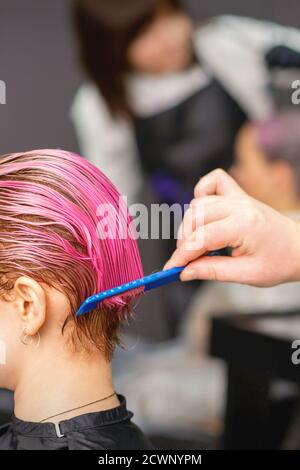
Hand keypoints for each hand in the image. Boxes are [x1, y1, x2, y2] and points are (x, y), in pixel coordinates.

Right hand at [164, 169, 299, 286]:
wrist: (298, 247)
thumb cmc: (278, 261)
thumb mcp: (246, 274)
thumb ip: (212, 271)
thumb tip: (185, 272)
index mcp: (244, 225)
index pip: (202, 237)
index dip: (182, 255)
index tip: (172, 268)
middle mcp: (240, 206)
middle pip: (195, 217)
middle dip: (185, 241)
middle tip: (187, 261)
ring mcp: (238, 198)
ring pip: (198, 203)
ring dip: (190, 224)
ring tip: (198, 244)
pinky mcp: (238, 194)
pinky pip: (213, 181)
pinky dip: (202, 193)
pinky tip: (203, 212)